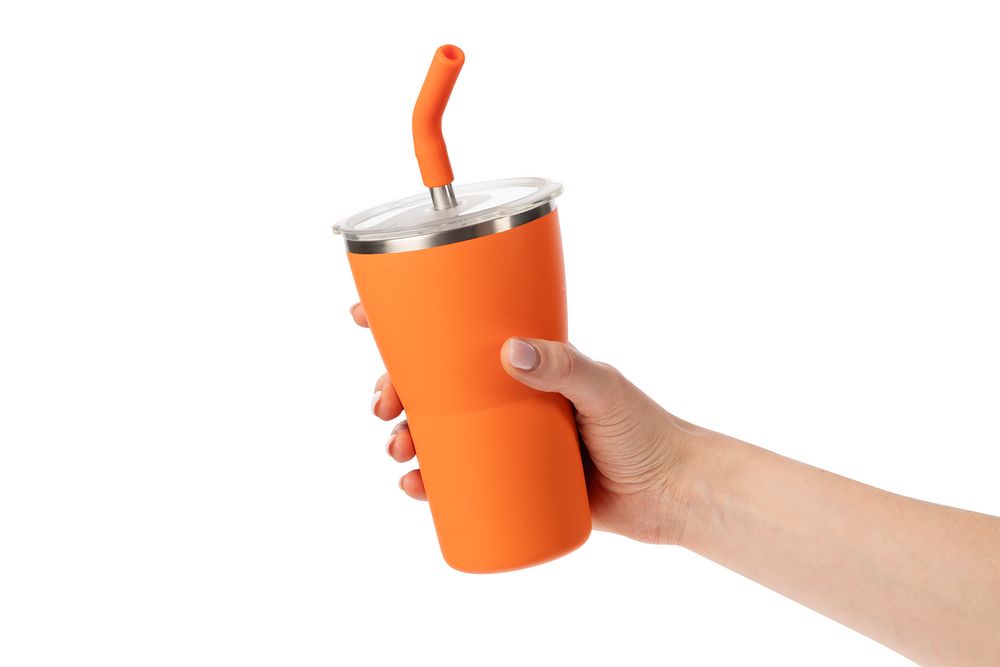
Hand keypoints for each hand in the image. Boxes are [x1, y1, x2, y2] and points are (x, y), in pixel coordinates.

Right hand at [349, 301, 703, 543]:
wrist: (672, 493)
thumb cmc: (645, 430)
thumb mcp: (604, 388)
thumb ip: (564, 366)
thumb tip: (511, 350)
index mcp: (525, 363)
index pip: (459, 333)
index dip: (408, 325)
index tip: (366, 319)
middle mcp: (509, 397)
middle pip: (435, 386)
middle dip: (397, 391)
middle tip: (383, 406)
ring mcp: (508, 440)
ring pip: (440, 433)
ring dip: (405, 437)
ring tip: (399, 453)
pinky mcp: (512, 481)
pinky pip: (459, 479)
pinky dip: (429, 482)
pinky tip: (414, 488)